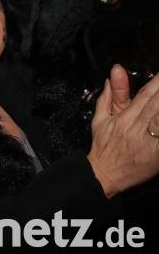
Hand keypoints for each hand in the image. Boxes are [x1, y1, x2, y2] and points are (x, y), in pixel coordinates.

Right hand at [87, 65, 158, 197]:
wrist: (103, 174)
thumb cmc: (102, 148)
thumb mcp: (99, 120)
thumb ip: (107, 98)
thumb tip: (111, 78)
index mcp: (123, 118)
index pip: (144, 94)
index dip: (156, 83)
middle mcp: (135, 127)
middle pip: (156, 104)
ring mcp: (146, 141)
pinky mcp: (154, 155)